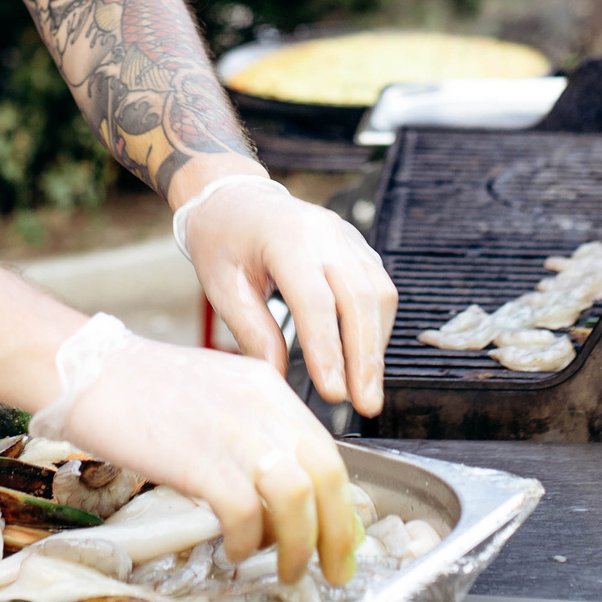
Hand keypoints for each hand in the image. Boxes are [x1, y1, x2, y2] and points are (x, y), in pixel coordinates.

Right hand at [51, 327, 357, 582]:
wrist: (87, 372)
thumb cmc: (141, 390)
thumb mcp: (217, 395)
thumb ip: (254, 431)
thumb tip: (281, 491)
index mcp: (269, 388)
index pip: (328, 451)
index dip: (342, 503)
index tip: (342, 538)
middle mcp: (263, 406)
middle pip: (327, 476)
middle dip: (338, 534)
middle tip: (334, 569)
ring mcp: (234, 431)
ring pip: (298, 498)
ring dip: (298, 545)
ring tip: (288, 570)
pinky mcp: (202, 460)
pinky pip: (245, 514)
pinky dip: (247, 541)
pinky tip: (234, 549)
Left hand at [182, 177, 398, 415]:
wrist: (234, 196)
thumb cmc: (222, 240)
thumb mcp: (222, 286)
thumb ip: (252, 331)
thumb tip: (277, 378)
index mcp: (287, 238)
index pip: (316, 303)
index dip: (328, 351)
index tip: (333, 394)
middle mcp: (326, 233)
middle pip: (361, 300)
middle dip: (366, 358)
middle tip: (366, 404)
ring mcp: (347, 236)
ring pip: (380, 294)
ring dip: (376, 345)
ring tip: (365, 389)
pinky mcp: (357, 245)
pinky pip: (379, 286)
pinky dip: (376, 325)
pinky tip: (364, 356)